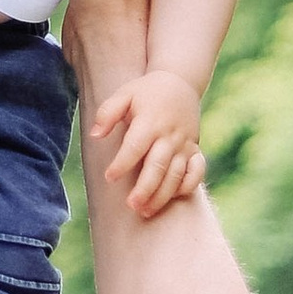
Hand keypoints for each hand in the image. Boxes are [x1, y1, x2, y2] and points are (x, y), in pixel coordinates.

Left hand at [89, 65, 207, 219]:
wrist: (180, 83)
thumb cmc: (146, 92)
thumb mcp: (124, 94)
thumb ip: (108, 113)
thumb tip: (95, 135)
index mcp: (149, 122)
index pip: (135, 147)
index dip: (122, 164)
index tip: (109, 177)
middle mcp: (169, 136)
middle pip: (158, 166)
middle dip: (145, 188)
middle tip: (131, 206)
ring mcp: (184, 145)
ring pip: (176, 174)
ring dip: (163, 195)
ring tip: (146, 211)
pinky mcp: (194, 150)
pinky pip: (197, 171)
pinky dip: (189, 185)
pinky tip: (174, 198)